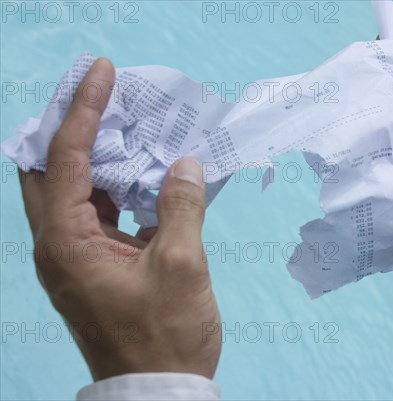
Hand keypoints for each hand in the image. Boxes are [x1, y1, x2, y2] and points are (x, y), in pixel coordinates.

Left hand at [18, 58, 220, 380]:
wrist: (158, 392)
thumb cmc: (165, 336)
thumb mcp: (181, 267)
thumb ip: (180, 207)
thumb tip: (183, 164)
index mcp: (66, 243)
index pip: (64, 158)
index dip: (81, 109)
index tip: (101, 73)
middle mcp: (59, 245)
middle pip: (49, 169)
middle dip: (72, 126)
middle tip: (105, 96)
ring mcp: (76, 257)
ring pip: (73, 190)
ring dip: (98, 157)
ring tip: (129, 127)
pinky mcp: (96, 266)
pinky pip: (98, 212)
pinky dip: (116, 187)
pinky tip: (146, 174)